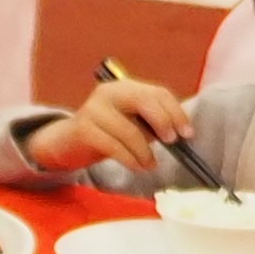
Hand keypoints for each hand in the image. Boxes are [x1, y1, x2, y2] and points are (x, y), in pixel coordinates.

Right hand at [27, 80, 184, 177]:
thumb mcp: (132, 123)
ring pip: (129, 130)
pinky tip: (136, 166)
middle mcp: (109, 92)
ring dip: (144, 152)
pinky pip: (113, 146)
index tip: (187, 133)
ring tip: (150, 164)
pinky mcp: (83, 128)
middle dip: (163, 122)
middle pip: (144, 101)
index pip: (158, 93)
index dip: (176, 112)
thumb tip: (180, 134)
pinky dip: (129, 158)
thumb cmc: (107, 134)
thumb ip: (152, 123)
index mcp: (125, 87)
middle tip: (171, 142)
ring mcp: (94, 109)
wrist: (67, 143)